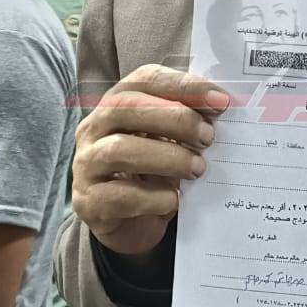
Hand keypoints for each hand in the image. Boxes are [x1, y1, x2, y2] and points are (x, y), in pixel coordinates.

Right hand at [72, 64, 227, 255]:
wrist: (130, 226)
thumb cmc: (153, 174)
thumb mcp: (170, 143)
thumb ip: (186, 123)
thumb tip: (219, 107)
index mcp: (116, 104)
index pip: (144, 79)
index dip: (183, 85)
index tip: (220, 101)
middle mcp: (93, 128)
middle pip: (126, 108)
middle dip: (175, 119)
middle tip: (208, 137)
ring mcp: (86, 165)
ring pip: (119, 150)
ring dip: (167, 157)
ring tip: (198, 168)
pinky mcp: (89, 203)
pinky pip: (119, 196)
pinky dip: (154, 197)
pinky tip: (174, 200)